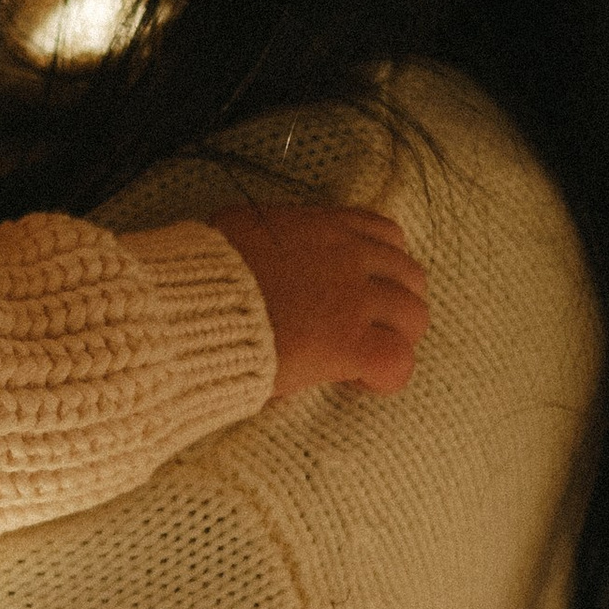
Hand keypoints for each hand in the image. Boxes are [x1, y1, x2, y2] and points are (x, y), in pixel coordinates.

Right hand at [207, 205, 428, 402]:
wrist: (193, 309)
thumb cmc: (201, 276)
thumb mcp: (235, 231)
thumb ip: (264, 236)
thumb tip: (257, 243)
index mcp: (322, 227)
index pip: (385, 234)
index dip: (382, 266)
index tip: (359, 289)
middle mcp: (348, 256)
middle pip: (410, 276)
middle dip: (394, 305)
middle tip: (364, 330)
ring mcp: (353, 300)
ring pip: (415, 317)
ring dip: (396, 339)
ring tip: (363, 359)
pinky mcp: (349, 343)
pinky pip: (399, 361)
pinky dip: (387, 375)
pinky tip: (360, 381)